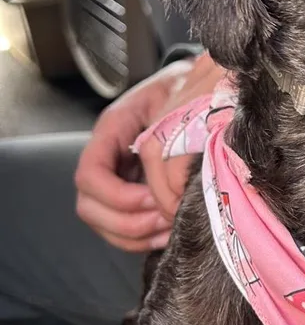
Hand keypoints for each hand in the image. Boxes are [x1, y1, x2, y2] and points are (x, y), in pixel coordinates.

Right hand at [75, 55, 223, 250]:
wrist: (194, 86)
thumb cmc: (186, 88)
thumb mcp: (175, 96)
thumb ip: (167, 125)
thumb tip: (169, 162)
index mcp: (111, 131)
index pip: (90, 175)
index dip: (116, 195)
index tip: (152, 197)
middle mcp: (107, 158)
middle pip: (90, 207)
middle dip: (127, 221)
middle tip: (165, 219)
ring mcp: (116, 179)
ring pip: (103, 223)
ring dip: (136, 235)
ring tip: (170, 229)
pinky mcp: (132, 194)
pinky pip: (123, 228)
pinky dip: (143, 239)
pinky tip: (170, 233)